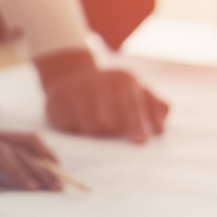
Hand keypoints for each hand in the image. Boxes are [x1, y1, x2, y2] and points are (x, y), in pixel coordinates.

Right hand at [36, 50, 167, 142]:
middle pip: (108, 121)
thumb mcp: (137, 91)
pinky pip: (68, 126)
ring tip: (95, 126)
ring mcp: (74, 90)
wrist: (73, 74)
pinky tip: (77, 120)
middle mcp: (97, 83)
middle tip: (111, 133)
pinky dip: (74, 129)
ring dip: (93, 133)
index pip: (131, 106)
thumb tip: (160, 129)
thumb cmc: (113, 90)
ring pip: (88, 127)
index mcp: (122, 80)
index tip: (140, 142)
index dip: (136, 125)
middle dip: (112, 132)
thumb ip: (155, 107)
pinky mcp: (55, 100)